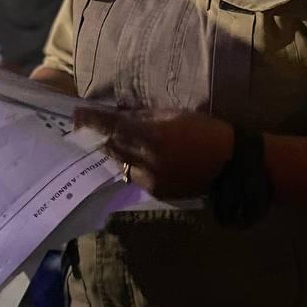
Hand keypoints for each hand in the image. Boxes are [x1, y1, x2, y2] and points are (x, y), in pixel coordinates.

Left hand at [73, 106, 233, 198]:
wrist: (231, 164)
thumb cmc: (205, 131)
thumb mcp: (174, 114)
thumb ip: (144, 116)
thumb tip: (119, 115)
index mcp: (153, 135)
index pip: (112, 126)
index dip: (92, 120)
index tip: (76, 114)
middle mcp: (147, 160)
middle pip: (111, 147)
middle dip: (97, 137)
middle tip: (83, 129)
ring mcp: (151, 179)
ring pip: (120, 164)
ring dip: (113, 153)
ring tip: (103, 143)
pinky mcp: (156, 192)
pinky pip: (134, 177)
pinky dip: (129, 166)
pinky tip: (131, 159)